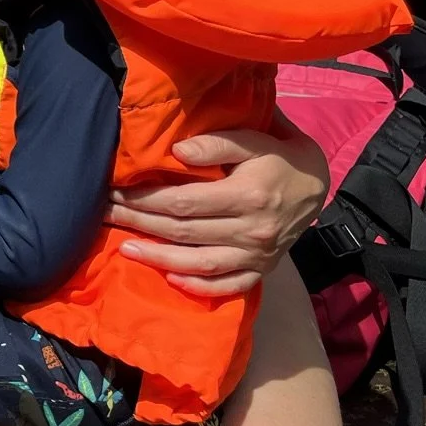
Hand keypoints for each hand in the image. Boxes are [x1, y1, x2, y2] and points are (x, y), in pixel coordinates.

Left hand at [109, 118, 328, 297]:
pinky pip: (228, 285)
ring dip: (158, 258)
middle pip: (184, 232)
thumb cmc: (279, 156)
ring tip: (125, 248)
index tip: (115, 192)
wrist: (320, 185)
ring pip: (200, 263)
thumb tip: (176, 151)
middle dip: (139, 223)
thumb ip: (217, 144)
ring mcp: (257, 255)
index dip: (145, 199)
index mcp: (248, 195)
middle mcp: (252, 230)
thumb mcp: (255, 140)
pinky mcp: (262, 270)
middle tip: (105, 214)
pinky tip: (170, 278)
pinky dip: (199, 285)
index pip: (184, 202)